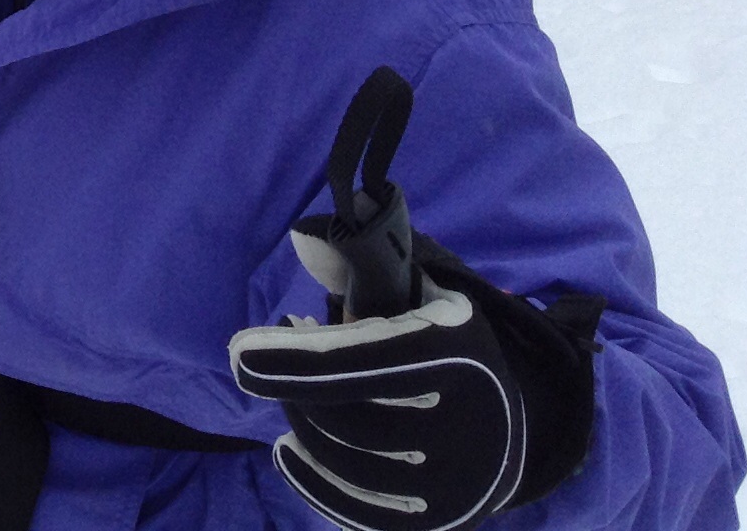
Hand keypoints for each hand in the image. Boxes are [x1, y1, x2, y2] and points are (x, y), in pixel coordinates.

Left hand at [228, 68, 598, 530]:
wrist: (508, 430)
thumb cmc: (445, 351)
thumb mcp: (426, 302)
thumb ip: (372, 274)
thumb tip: (312, 244)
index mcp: (459, 356)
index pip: (364, 360)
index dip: (294, 358)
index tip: (238, 352)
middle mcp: (469, 426)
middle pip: (346, 417)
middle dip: (293, 389)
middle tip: (267, 367)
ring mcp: (455, 484)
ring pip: (344, 462)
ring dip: (300, 427)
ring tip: (293, 402)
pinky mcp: (436, 522)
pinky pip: (354, 509)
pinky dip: (309, 479)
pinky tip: (289, 450)